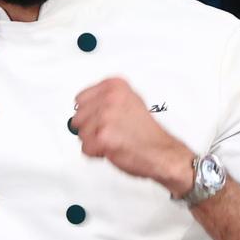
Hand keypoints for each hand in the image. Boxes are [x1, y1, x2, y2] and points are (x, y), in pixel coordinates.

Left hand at [72, 78, 194, 193]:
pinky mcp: (103, 137)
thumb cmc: (146, 132)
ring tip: (115, 139)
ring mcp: (106, 117)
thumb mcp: (129, 102)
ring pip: (80, 133)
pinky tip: (113, 148)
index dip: (90, 114)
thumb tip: (85, 103)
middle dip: (91, 128)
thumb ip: (106, 99)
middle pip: (78, 117)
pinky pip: (85, 149)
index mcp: (114, 86)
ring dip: (94, 141)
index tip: (104, 118)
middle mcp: (109, 98)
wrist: (162, 152)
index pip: (80, 99)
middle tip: (112, 131)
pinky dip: (96, 153)